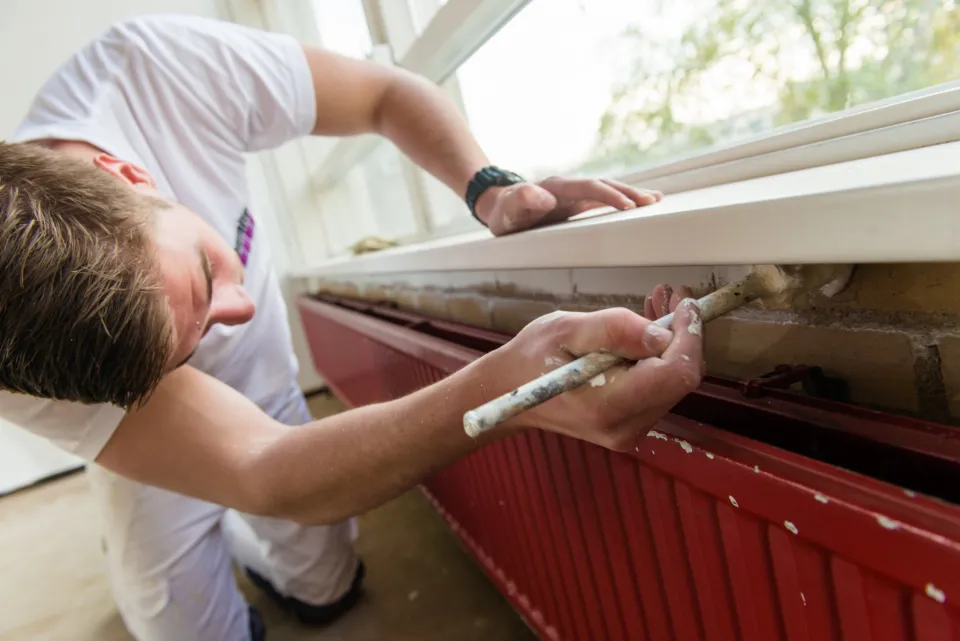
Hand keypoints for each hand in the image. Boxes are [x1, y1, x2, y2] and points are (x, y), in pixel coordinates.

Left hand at [476, 176, 662, 235]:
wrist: (501, 206)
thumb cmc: (504, 212)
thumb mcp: (508, 209)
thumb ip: (523, 200)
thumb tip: (545, 197)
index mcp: (556, 187)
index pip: (589, 188)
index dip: (609, 195)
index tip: (628, 206)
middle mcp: (569, 186)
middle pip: (604, 185)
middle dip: (629, 192)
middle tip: (653, 201)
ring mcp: (574, 193)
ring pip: (607, 189)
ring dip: (631, 194)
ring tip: (655, 199)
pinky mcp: (577, 201)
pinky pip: (604, 197)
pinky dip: (622, 199)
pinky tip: (639, 202)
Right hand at [482, 292, 701, 451]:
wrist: (509, 392)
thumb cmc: (532, 358)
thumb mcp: (565, 330)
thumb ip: (613, 330)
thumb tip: (661, 335)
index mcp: (608, 406)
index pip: (675, 375)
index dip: (689, 336)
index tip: (684, 304)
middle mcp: (626, 427)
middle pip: (680, 379)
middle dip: (682, 333)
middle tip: (670, 295)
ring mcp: (631, 430)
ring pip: (673, 382)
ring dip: (671, 341)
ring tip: (656, 304)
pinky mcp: (631, 424)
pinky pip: (659, 387)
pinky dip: (659, 356)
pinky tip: (645, 330)